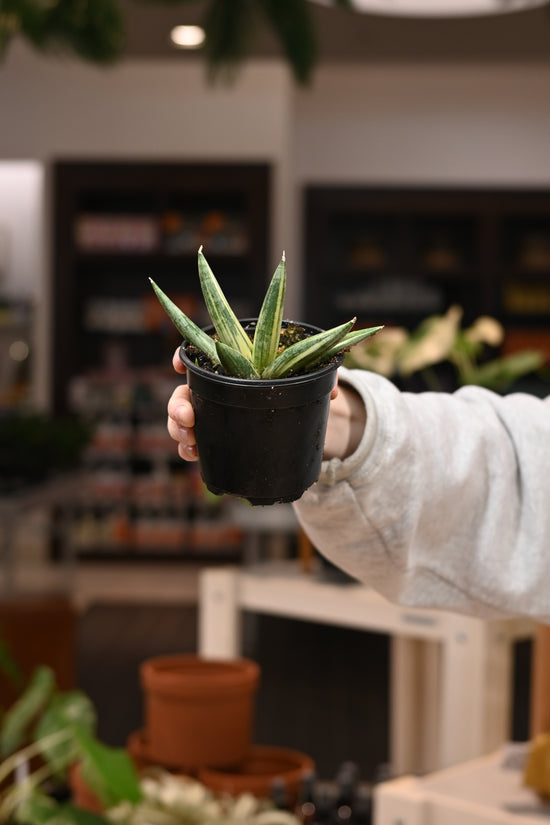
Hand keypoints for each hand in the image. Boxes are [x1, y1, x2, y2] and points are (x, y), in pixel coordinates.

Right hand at [167, 348, 361, 463]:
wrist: (300, 423)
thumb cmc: (299, 393)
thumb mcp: (311, 383)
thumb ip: (321, 380)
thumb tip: (334, 392)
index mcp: (231, 368)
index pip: (200, 356)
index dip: (183, 357)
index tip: (177, 364)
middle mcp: (215, 390)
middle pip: (184, 392)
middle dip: (178, 404)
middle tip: (188, 417)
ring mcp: (211, 416)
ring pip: (182, 421)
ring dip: (178, 430)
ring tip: (190, 441)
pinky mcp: (215, 440)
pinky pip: (193, 445)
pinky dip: (189, 450)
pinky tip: (194, 454)